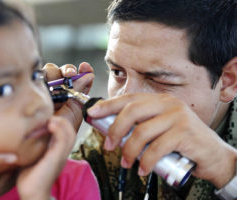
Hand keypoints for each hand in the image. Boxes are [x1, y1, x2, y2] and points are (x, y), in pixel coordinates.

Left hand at [17, 116, 75, 199]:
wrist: (32, 194)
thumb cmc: (29, 177)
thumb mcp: (32, 157)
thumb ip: (33, 146)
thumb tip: (23, 133)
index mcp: (57, 152)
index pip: (66, 134)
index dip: (60, 123)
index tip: (47, 118)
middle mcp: (62, 153)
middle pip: (71, 132)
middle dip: (62, 121)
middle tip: (50, 116)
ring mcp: (61, 156)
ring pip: (70, 134)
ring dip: (62, 123)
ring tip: (52, 119)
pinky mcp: (57, 158)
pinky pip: (63, 140)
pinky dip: (59, 130)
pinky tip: (50, 124)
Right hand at [44, 62, 93, 130]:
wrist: (46, 136)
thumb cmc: (62, 127)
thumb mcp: (76, 109)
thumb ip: (81, 90)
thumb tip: (89, 75)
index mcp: (72, 94)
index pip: (79, 77)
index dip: (83, 70)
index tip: (85, 66)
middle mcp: (59, 90)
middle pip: (64, 71)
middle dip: (68, 70)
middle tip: (70, 74)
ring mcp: (46, 88)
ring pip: (51, 71)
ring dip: (55, 72)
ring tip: (56, 83)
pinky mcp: (33, 88)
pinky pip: (38, 76)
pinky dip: (43, 75)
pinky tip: (45, 83)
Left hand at [87, 93, 236, 187]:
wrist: (213, 155)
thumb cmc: (181, 143)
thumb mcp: (159, 129)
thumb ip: (140, 126)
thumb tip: (112, 131)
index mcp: (159, 100)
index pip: (129, 98)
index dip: (108, 105)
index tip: (92, 113)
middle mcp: (168, 104)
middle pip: (132, 111)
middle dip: (115, 129)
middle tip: (109, 146)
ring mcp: (177, 116)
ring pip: (141, 132)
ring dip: (129, 150)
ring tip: (126, 163)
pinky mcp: (184, 132)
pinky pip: (156, 148)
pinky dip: (145, 161)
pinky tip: (142, 169)